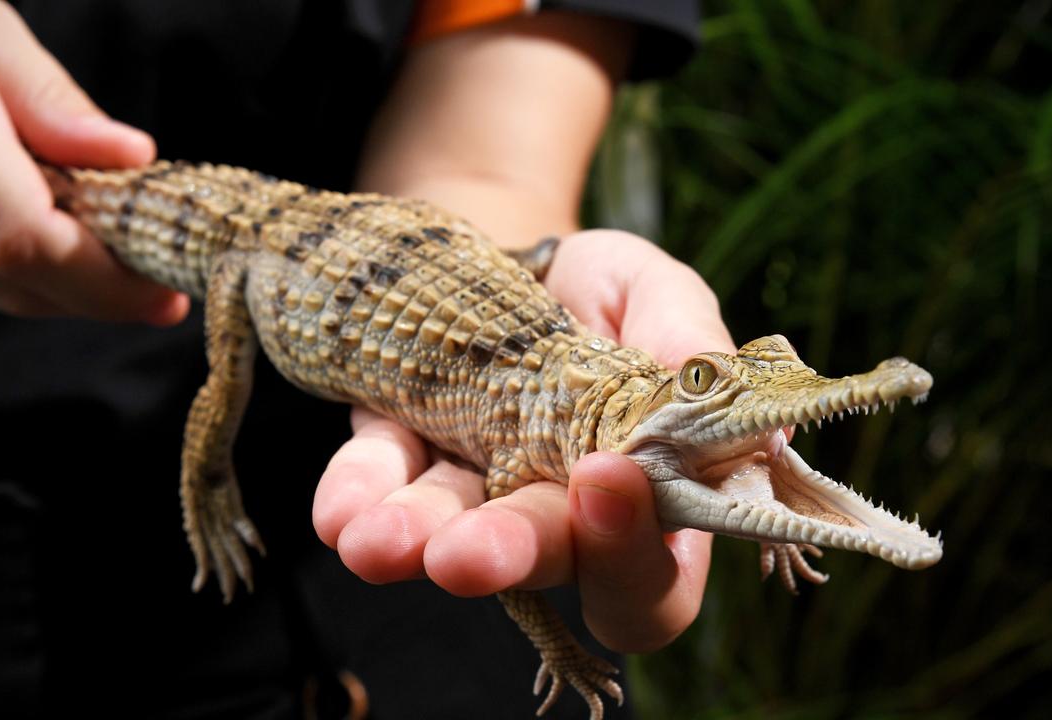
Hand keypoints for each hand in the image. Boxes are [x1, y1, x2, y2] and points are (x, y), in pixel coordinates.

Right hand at [0, 0, 185, 322]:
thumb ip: (50, 100)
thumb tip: (132, 159)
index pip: (22, 238)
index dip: (102, 283)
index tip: (165, 295)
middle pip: (14, 280)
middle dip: (96, 289)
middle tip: (154, 276)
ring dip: (49, 274)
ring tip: (73, 216)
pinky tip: (0, 208)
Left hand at [313, 230, 734, 652]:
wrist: (506, 253)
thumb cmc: (600, 290)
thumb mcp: (651, 290)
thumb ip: (686, 333)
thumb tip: (712, 386)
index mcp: (646, 494)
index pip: (656, 573)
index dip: (635, 552)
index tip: (606, 476)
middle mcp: (559, 513)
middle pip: (548, 564)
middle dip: (508, 555)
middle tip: (467, 555)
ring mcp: (475, 491)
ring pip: (449, 538)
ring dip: (414, 543)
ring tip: (374, 542)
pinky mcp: (401, 457)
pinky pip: (377, 482)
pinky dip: (357, 495)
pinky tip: (338, 512)